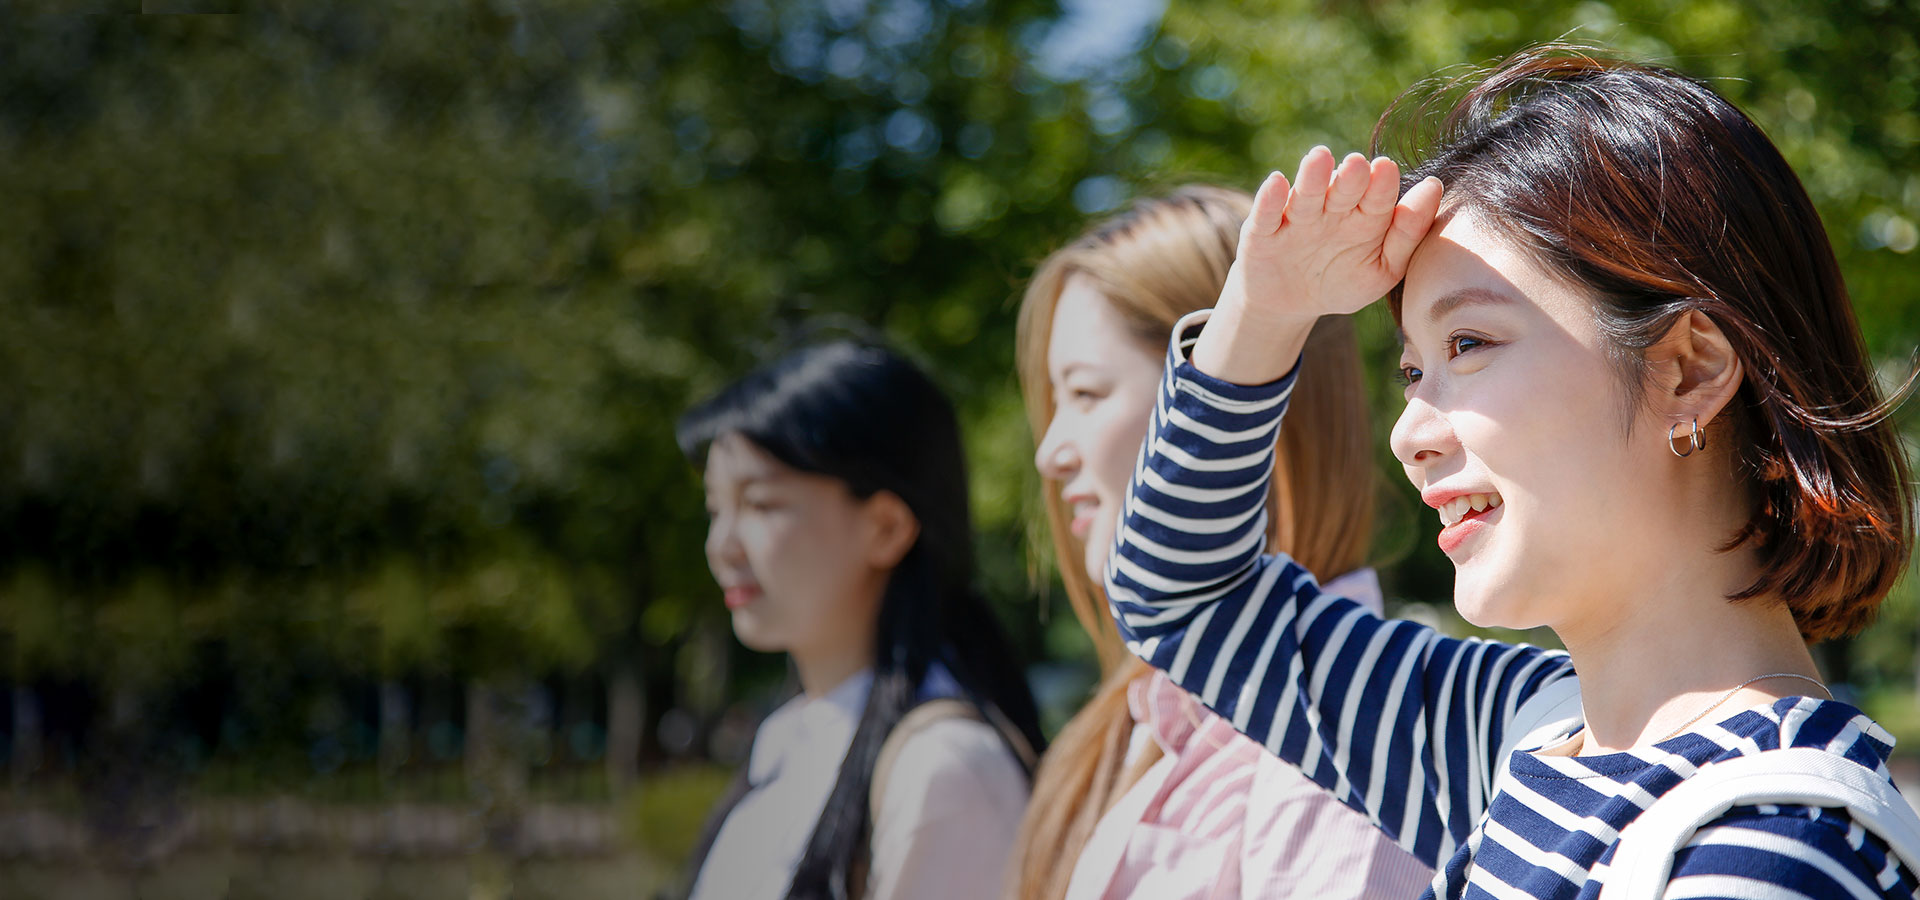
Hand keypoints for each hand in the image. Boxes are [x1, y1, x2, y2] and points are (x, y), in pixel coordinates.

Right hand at [1193, 147, 1443, 384]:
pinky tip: (1277, 182)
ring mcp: (1296, 219)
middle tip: (1358, 164)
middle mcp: (1331, 210)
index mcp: (1365, 216)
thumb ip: (1408, 233)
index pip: (1378, 198)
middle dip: (1350, 177)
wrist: (1289, 304)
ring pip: (1306, 195)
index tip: (1387, 169)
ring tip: (1319, 157)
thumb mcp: (1382, 269)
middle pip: (1343, 190)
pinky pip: (1267, 214)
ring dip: (1313, 177)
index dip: (1382, 185)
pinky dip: (1270, 199)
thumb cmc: (1341, 281)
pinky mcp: (1262, 232)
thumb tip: (1434, 187)